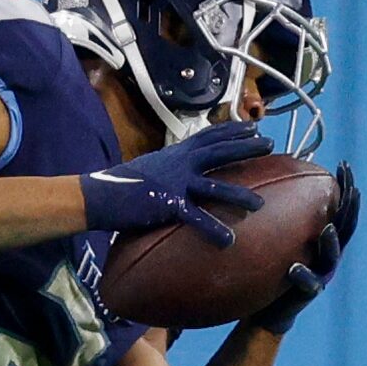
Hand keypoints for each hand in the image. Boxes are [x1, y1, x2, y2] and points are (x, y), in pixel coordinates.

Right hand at [80, 119, 272, 245]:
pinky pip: (196, 218)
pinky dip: (213, 229)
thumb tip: (176, 175)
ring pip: (215, 187)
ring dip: (239, 195)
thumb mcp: (147, 169)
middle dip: (246, 147)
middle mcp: (178, 164)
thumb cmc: (119, 185)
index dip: (231, 130)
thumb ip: (166, 168)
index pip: (207, 136)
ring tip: (259, 204)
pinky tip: (228, 240)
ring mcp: (175, 184)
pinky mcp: (168, 205)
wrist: (97, 195)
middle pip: (219, 151)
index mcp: (173, 154)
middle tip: (269, 144)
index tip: (250, 126)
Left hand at [249, 160, 359, 335]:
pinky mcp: (308, 294)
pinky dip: (302, 276)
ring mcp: (321, 274)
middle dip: (350, 207)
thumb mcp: (274, 237)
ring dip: (331, 242)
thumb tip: (262, 178)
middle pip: (346, 227)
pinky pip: (308, 285)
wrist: (268, 308)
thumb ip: (277, 214)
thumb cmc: (269, 267)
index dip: (345, 188)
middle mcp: (328, 254)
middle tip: (351, 188)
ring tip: (326, 229)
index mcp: (324, 237)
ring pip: (332, 256)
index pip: (340, 208)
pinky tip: (294, 269)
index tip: (342, 166)